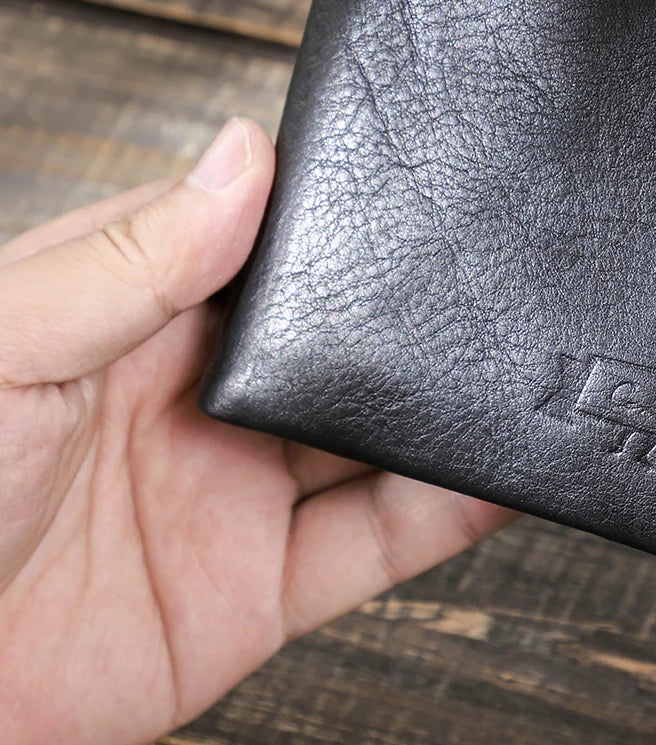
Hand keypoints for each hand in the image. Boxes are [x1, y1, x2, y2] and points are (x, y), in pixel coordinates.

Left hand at [0, 119, 513, 744]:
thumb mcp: (9, 346)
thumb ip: (131, 258)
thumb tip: (242, 154)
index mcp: (135, 317)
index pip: (264, 247)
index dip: (338, 220)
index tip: (414, 187)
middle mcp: (199, 398)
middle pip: (335, 344)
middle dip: (408, 315)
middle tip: (491, 276)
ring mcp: (236, 492)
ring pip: (372, 438)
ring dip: (441, 410)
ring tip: (516, 367)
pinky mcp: (259, 590)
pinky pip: (376, 542)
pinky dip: (446, 510)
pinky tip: (492, 471)